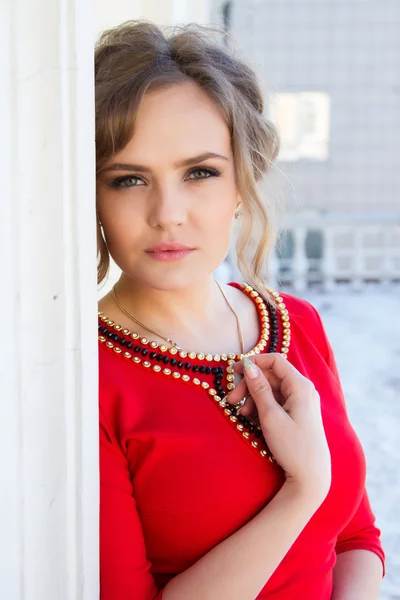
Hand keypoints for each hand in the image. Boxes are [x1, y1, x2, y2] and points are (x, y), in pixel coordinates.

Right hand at [226, 354, 330, 499]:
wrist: (311, 476)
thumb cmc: (293, 447)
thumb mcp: (271, 417)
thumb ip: (259, 390)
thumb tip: (249, 367)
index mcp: (300, 386)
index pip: (275, 361)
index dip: (254, 362)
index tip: (234, 371)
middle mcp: (303, 390)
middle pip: (271, 376)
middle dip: (249, 385)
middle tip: (231, 400)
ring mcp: (302, 402)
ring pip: (272, 389)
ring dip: (253, 397)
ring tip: (241, 413)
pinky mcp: (298, 413)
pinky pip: (277, 401)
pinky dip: (262, 406)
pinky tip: (251, 418)